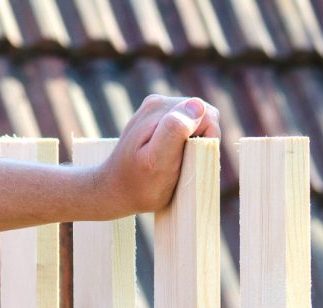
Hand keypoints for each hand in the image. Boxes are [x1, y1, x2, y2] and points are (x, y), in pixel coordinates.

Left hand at [97, 95, 220, 216]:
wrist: (115, 190)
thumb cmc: (140, 184)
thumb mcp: (158, 161)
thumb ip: (176, 130)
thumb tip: (197, 105)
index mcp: (162, 109)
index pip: (206, 116)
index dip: (207, 141)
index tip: (192, 161)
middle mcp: (160, 102)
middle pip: (203, 116)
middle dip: (202, 141)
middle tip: (185, 165)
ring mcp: (158, 110)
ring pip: (197, 122)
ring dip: (195, 144)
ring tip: (179, 164)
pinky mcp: (158, 120)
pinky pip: (186, 127)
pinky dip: (187, 145)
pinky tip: (173, 160)